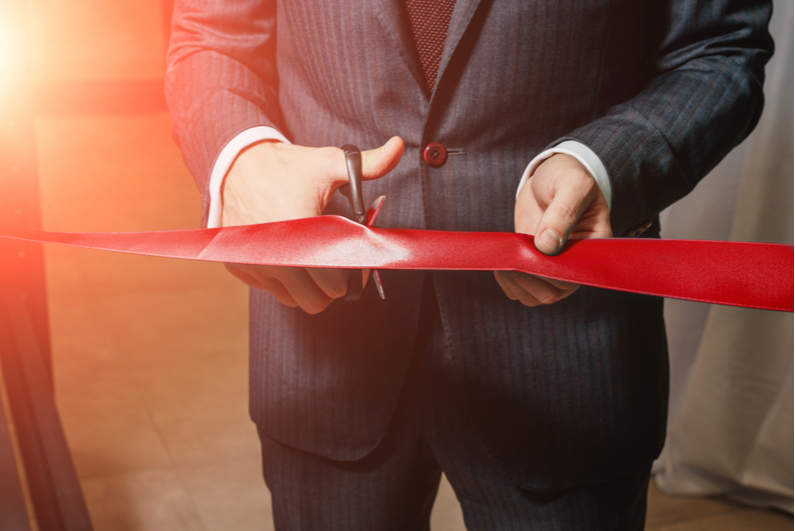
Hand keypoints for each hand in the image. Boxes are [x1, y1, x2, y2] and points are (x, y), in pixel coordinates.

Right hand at [222, 137, 403, 313]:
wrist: (237, 164)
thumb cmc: (289, 167)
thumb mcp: (330, 163)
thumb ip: (370, 163)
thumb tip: (398, 146)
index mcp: (301, 233)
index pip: (335, 284)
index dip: (350, 276)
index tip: (352, 260)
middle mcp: (274, 255)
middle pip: (317, 301)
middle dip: (331, 286)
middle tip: (334, 261)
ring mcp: (254, 264)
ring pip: (295, 300)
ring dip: (307, 287)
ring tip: (312, 258)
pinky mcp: (239, 268)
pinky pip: (272, 290)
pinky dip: (284, 281)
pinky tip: (289, 254)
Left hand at [494, 153, 611, 305]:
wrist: (550, 176)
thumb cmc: (568, 177)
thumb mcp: (572, 185)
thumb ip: (563, 212)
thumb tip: (547, 245)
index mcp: (594, 247)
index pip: (575, 275)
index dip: (551, 272)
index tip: (532, 254)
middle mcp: (574, 263)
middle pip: (553, 292)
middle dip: (529, 278)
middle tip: (514, 256)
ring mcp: (553, 267)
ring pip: (535, 296)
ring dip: (516, 283)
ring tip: (505, 259)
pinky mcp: (534, 266)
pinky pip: (520, 289)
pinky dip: (508, 282)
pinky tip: (502, 262)